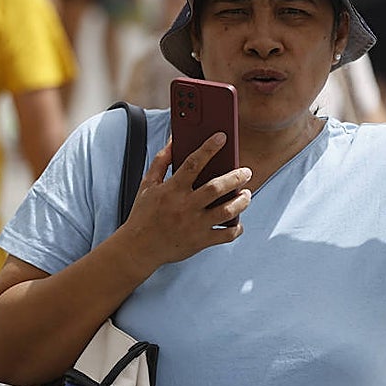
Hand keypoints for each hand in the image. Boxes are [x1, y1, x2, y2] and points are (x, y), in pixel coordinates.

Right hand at [119, 134, 251, 269]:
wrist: (138, 248)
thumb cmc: (144, 214)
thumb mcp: (148, 184)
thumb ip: (161, 161)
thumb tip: (173, 140)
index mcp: (172, 189)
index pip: (193, 163)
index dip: (208, 148)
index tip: (222, 137)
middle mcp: (185, 206)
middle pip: (217, 188)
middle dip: (236, 177)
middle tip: (246, 171)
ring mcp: (195, 225)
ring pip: (227, 211)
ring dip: (242, 201)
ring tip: (246, 194)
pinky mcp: (201, 242)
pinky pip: (226, 235)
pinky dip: (237, 228)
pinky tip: (238, 221)